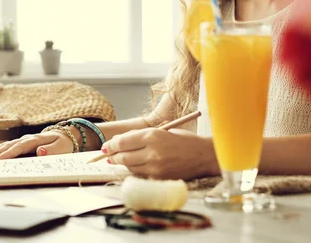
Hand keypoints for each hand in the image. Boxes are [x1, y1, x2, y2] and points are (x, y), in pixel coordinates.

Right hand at [0, 130, 73, 160]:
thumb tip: (39, 151)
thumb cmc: (62, 143)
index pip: (21, 146)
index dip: (10, 152)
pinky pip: (8, 148)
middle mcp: (27, 139)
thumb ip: (51, 150)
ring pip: (7, 146)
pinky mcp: (21, 145)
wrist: (65, 136)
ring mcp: (23, 141)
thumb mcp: (61, 147)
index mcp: (36, 140)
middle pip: (10, 146)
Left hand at [102, 128, 219, 179]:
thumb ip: (143, 136)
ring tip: (121, 160)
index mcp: (153, 135)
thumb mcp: (163, 131)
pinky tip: (136, 167)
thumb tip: (122, 141)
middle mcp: (152, 151)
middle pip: (123, 156)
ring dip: (123, 164)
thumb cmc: (185, 140)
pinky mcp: (159, 179)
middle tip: (109, 155)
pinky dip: (136, 171)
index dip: (111, 145)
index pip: (123, 142)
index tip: (106, 147)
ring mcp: (155, 167)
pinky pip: (141, 176)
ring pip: (130, 167)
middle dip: (113, 156)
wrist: (205, 156)